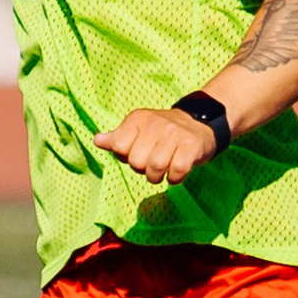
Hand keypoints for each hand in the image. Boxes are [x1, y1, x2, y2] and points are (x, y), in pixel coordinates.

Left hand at [91, 107, 217, 184]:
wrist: (200, 123)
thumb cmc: (161, 133)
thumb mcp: (137, 130)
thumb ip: (116, 138)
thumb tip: (97, 140)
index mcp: (137, 119)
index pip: (118, 147)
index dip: (125, 156)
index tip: (137, 152)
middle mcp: (155, 123)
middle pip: (136, 161)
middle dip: (142, 169)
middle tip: (152, 162)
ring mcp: (175, 134)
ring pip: (156, 168)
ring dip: (158, 176)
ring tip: (163, 170)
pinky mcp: (191, 146)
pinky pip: (177, 171)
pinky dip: (175, 178)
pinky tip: (176, 172)